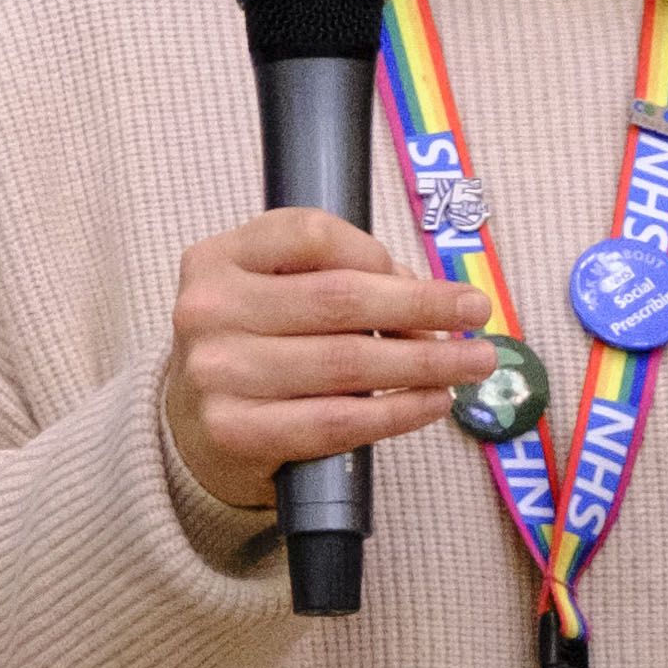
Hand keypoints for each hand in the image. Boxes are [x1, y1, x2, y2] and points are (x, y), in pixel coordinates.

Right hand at [162, 208, 500, 512]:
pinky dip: (397, 413)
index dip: (380, 255)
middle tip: (476, 313)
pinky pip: (336, 422)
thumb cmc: (252, 349)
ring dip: (424, 363)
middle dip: (423, 306)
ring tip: (471, 363)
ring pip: (346, 363)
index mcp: (217, 259)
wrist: (190, 430)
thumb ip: (337, 280)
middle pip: (339, 300)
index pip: (312, 236)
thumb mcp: (272, 292)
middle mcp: (209, 311)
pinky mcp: (236, 431)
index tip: (428, 278)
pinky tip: (431, 402)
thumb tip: (428, 299)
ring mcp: (216, 373)